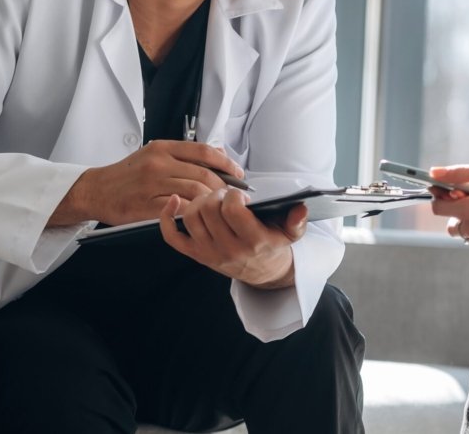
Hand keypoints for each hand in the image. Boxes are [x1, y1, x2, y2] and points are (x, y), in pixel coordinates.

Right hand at [50, 140, 243, 226]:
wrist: (97, 190)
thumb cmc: (128, 174)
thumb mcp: (155, 154)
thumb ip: (184, 154)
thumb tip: (219, 153)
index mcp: (163, 148)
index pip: (204, 152)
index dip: (226, 163)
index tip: (239, 173)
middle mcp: (158, 163)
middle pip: (203, 173)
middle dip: (224, 187)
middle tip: (234, 196)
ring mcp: (152, 184)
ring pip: (194, 192)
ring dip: (212, 201)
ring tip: (221, 208)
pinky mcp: (146, 205)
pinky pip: (178, 209)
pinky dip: (194, 212)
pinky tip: (201, 216)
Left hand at [159, 191, 308, 287]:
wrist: (262, 272)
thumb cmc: (273, 245)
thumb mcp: (291, 234)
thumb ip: (297, 221)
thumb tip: (301, 208)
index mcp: (252, 241)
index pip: (232, 210)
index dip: (233, 196)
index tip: (240, 196)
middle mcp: (228, 249)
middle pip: (208, 210)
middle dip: (215, 195)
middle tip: (224, 196)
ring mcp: (209, 253)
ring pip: (190, 217)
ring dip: (198, 202)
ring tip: (212, 201)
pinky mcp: (195, 255)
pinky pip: (172, 237)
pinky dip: (167, 217)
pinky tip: (174, 201)